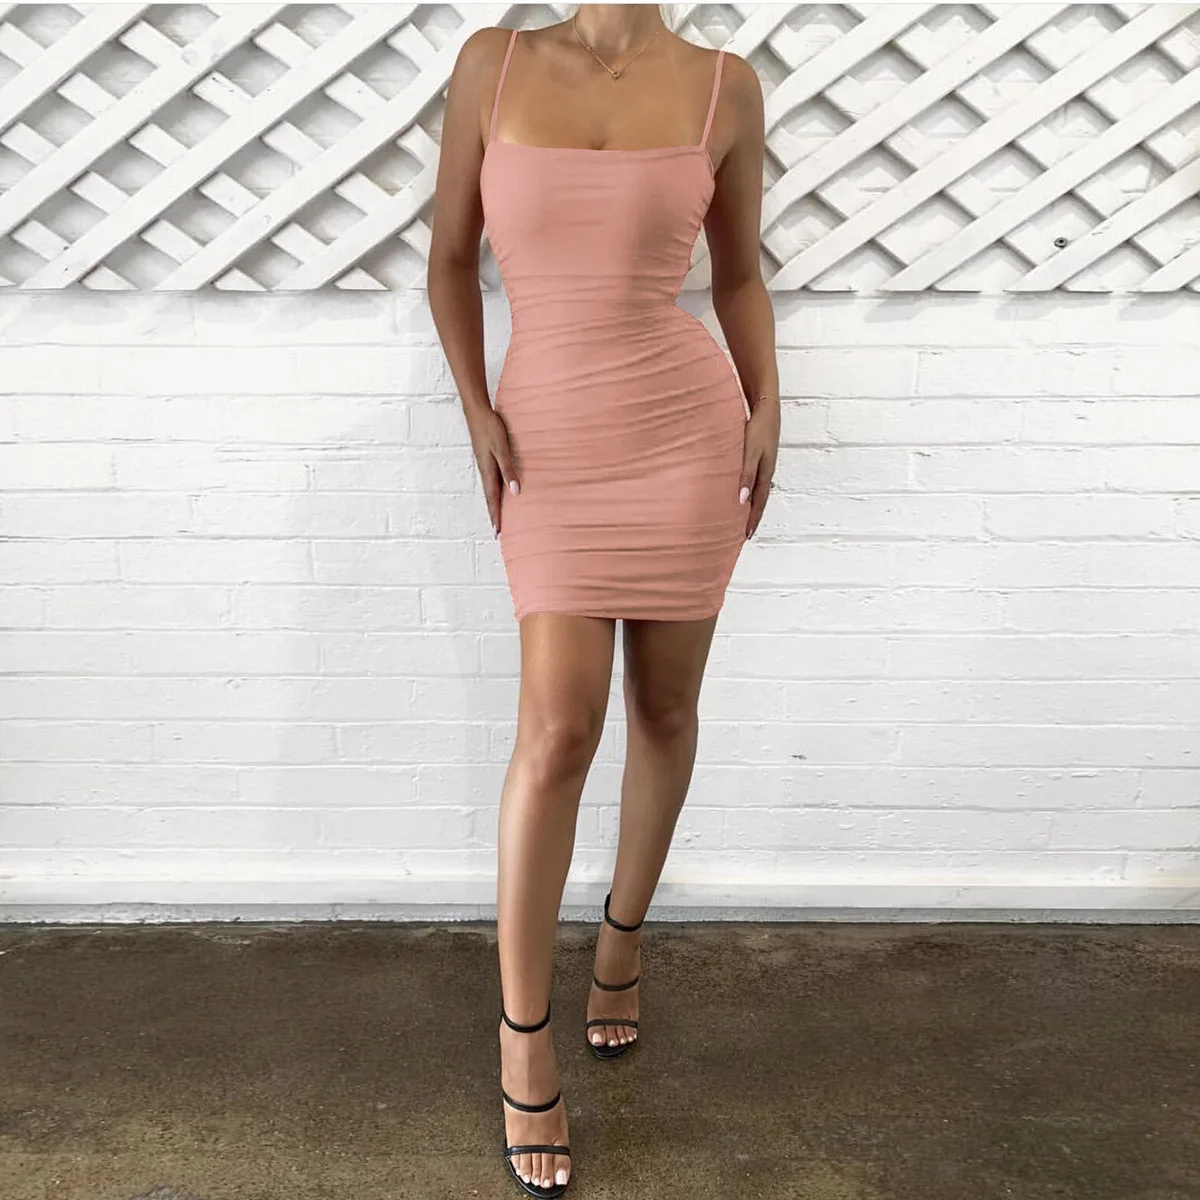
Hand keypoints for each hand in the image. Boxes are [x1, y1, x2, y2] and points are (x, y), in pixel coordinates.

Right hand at [466, 404, 518, 536]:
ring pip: (489, 490)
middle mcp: (485, 470)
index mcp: (488, 471)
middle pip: (490, 498)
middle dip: (494, 515)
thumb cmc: (491, 428)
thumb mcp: (502, 448)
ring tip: (497, 517)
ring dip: (493, 504)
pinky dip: (494, 491)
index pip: (493, 499)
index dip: (496, 516)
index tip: (498, 532)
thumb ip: (508, 469)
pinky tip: (498, 491)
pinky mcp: (486, 458)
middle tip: (497, 531)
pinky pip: (490, 480)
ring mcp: (484, 464)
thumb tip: (515, 492)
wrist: (477, 411)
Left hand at [738, 398, 779, 540]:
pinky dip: (749, 489)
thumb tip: (741, 500)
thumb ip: (745, 475)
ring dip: (752, 504)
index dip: (753, 520)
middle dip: (753, 516)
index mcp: (765, 473)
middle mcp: (767, 471)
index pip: (759, 503)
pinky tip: (743, 489)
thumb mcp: (750, 452)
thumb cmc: (758, 428)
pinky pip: (754, 478)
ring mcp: (765, 463)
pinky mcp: (760, 455)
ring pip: (757, 489)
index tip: (746, 536)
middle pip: (760, 500)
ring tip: (743, 516)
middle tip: (745, 533)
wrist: (766, 406)